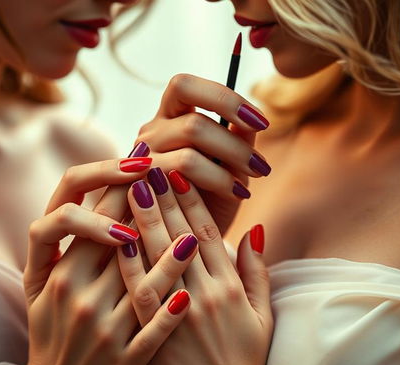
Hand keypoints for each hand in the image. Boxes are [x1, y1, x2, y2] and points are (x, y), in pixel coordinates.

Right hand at [21, 157, 198, 364]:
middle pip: (116, 242)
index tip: (138, 164)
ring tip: (192, 233)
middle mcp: (81, 298)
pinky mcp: (125, 360)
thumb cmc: (49, 336)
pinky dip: (169, 314)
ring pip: (141, 286)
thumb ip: (54, 250)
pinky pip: (152, 334)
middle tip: (170, 177)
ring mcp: (105, 330)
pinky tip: (188, 296)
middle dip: (145, 207)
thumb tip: (86, 205)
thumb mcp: (37, 291)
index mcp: (60, 277)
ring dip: (168, 257)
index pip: (86, 219)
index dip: (111, 187)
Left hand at [120, 170, 273, 364]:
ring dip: (140, 216)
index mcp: (229, 285)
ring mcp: (179, 313)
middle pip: (177, 233)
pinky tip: (114, 235)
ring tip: (126, 183)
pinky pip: (139, 291)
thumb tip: (254, 230)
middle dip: (160, 193)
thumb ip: (256, 272)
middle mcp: (205, 292)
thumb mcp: (262, 316)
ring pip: (157, 255)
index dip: (189, 195)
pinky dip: (127, 261)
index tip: (174, 167)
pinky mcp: (157, 335)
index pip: (205, 229)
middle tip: (144, 159)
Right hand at [135, 73, 270, 232]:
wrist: (182, 244)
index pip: (184, 86)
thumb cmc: (207, 203)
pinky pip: (181, 183)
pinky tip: (236, 195)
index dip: (224, 99)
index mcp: (168, 117)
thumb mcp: (228, 167)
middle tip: (260, 167)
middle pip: (194, 124)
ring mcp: (140, 163)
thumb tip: (252, 123)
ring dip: (228, 169)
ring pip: (189, 155)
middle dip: (235, 146)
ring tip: (249, 186)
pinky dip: (217, 184)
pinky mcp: (138, 191)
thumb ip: (237, 142)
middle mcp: (149, 134)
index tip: (260, 122)